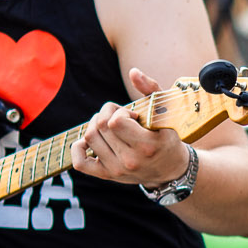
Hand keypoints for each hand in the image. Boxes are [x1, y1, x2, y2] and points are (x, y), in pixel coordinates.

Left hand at [70, 67, 190, 188]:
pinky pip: (81, 162)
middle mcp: (129, 161)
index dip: (120, 112)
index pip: (115, 122)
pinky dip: (79, 148)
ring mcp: (116, 170)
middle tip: (120, 116)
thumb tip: (133, 72)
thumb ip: (150, 89)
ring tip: (110, 126)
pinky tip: (90, 140)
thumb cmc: (167, 136)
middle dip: (107, 113)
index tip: (133, 116)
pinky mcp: (107, 175)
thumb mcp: (165, 111)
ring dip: (96, 125)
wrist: (169, 169)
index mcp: (146, 146)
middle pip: (100, 126)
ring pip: (89, 138)